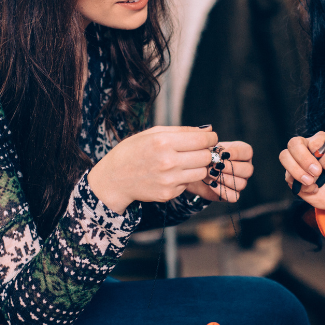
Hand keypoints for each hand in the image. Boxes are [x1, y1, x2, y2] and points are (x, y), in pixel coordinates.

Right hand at [88, 125, 218, 212]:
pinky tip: (171, 174)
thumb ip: (182, 131)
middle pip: (205, 157)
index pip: (201, 140)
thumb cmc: (133, 152)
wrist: (114, 179)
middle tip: (198, 151)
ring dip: (197, 166)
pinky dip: (184, 178)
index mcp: (163, 142)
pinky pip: (188, 184)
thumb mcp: (152, 133)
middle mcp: (168, 162)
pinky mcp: (168, 194)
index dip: (211, 139)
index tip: (211, 139)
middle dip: (205, 152)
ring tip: (184, 162)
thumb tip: (208, 130)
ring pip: (201, 172)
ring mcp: (169, 180)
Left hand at [184, 140, 253, 203]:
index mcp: (241, 152)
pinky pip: (234, 196)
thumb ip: (206, 138)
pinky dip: (223, 191)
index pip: (248, 152)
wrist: (191, 171)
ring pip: (242, 183)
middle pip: (248, 169)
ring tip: (210, 174)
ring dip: (225, 179)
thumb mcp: (203, 146)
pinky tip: (211, 184)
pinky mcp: (231, 194)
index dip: (237, 153)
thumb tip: (208, 128)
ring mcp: (239, 182)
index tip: (223, 153)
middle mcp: (243, 167)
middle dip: (231, 167)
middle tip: (216, 165)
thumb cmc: (200, 155)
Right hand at [279, 132, 324, 222]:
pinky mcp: (291, 176)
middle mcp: (306, 148)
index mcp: (320, 141)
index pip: (314, 141)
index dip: (323, 156)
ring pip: (285, 156)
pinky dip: (301, 185)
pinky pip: (287, 176)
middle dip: (304, 159)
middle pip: (294, 143)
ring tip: (311, 182)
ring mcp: (296, 161)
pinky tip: (313, 188)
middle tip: (317, 172)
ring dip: (297, 170)